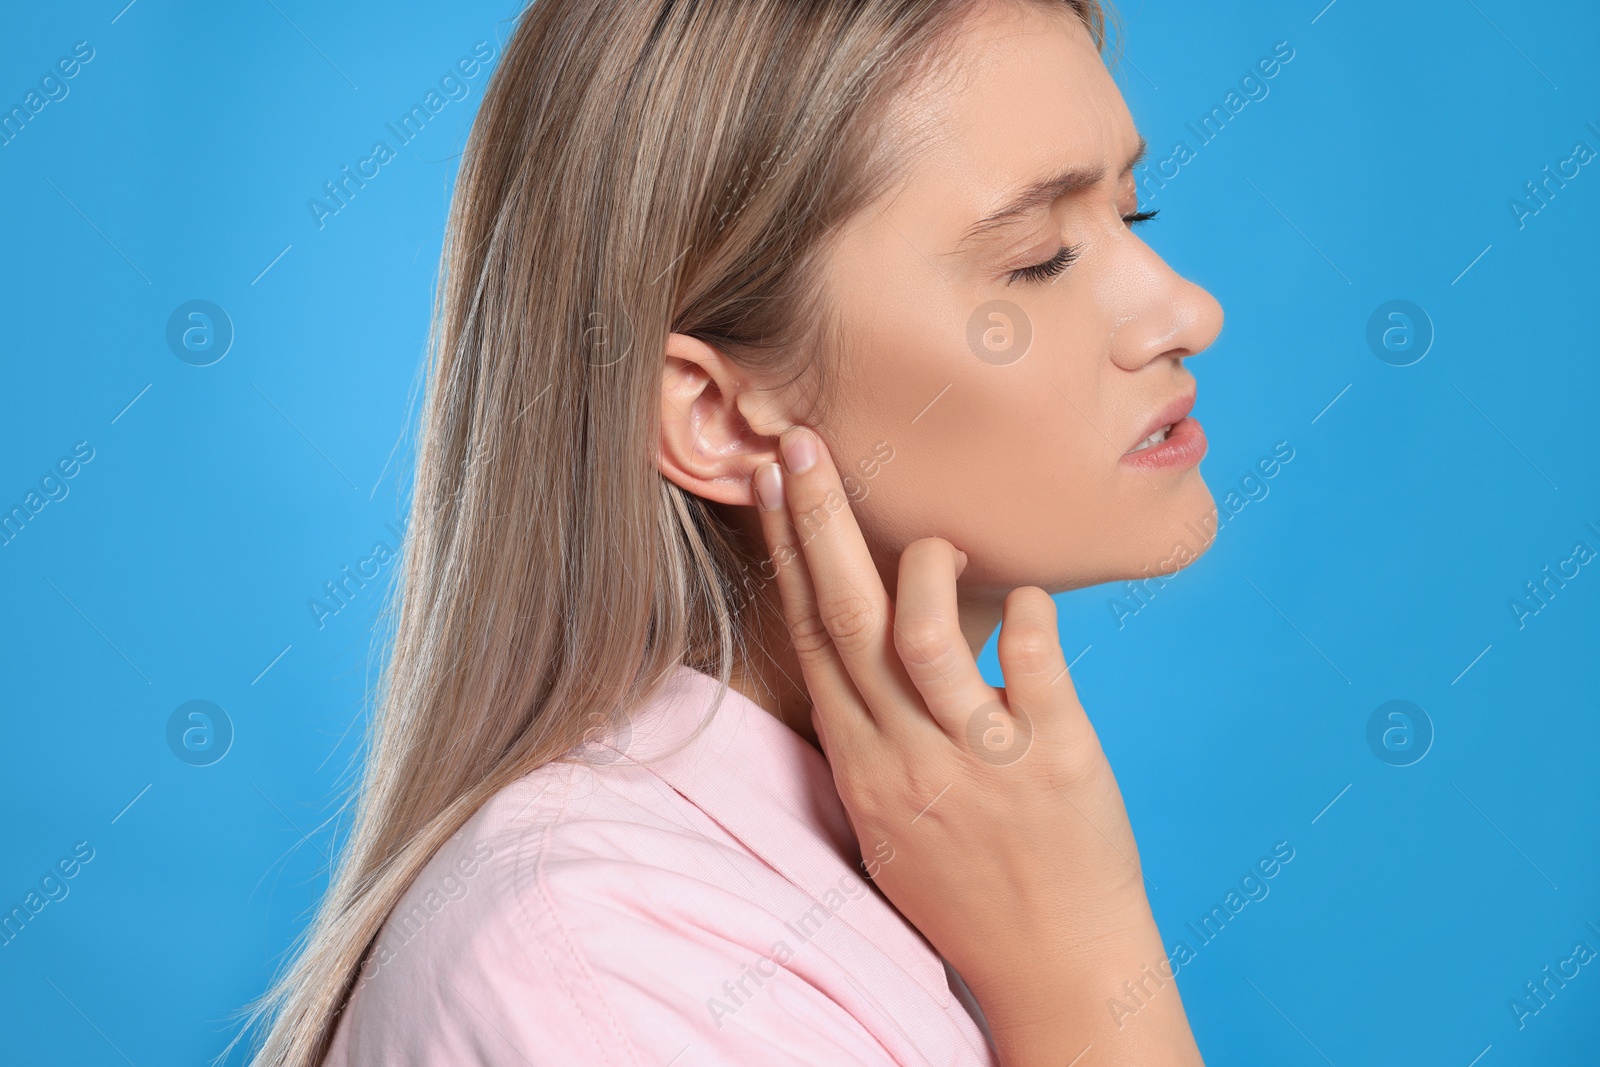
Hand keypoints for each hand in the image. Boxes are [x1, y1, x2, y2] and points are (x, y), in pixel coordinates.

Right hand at [751, 425, 1202, 1066]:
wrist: (1053, 968)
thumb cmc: (970, 889)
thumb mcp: (890, 817)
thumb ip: (872, 736)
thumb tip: (863, 654)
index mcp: (863, 766)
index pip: (810, 641)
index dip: (784, 557)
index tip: (766, 486)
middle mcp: (908, 758)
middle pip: (848, 624)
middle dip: (818, 525)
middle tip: (800, 446)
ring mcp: (980, 760)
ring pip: (925, 641)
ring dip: (924, 571)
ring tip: (937, 540)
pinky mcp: (1057, 761)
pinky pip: (1035, 666)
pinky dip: (1028, 616)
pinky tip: (1030, 592)